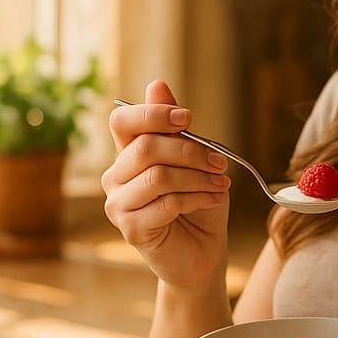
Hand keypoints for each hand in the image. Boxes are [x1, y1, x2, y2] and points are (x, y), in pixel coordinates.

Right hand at [102, 79, 231, 288]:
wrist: (203, 252)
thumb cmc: (198, 203)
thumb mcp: (194, 162)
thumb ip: (175, 128)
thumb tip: (157, 84)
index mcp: (128, 154)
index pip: (122, 120)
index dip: (153, 114)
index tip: (188, 119)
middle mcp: (116, 177)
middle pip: (146, 147)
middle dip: (191, 151)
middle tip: (220, 162)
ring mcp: (119, 204)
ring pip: (158, 177)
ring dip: (198, 178)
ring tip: (221, 183)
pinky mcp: (131, 229)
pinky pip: (166, 204)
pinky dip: (198, 198)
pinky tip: (214, 199)